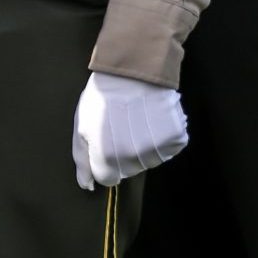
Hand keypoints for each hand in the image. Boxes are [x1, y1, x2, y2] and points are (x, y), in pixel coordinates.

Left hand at [72, 71, 188, 188]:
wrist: (133, 72)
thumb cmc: (102, 98)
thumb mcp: (82, 126)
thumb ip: (82, 159)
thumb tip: (86, 185)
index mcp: (107, 157)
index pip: (107, 179)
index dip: (104, 163)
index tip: (104, 144)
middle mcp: (133, 158)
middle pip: (128, 171)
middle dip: (121, 155)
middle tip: (119, 128)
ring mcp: (157, 149)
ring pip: (148, 162)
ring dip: (142, 147)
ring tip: (136, 122)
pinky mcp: (176, 139)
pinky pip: (167, 149)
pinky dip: (161, 138)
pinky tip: (152, 121)